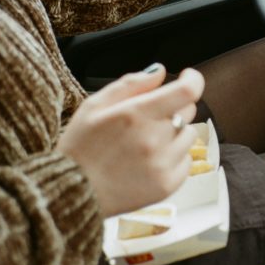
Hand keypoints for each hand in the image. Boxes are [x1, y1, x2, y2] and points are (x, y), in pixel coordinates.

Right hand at [57, 65, 203, 216]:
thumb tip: (160, 71)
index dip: (192, 80)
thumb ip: (131, 83)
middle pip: (188, 110)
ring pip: (189, 135)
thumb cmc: (80, 146)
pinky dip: (174, 157)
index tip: (187, 78)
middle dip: (174, 107)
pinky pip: (186, 160)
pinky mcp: (167, 185)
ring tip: (146, 143)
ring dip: (175, 133)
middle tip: (149, 118)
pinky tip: (150, 161)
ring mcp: (162, 164)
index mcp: (136, 115)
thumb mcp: (94, 105)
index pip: (186, 92)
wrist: (71, 193)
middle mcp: (154, 139)